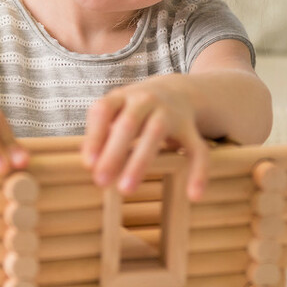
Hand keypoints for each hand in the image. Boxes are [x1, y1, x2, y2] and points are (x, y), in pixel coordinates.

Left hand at [81, 79, 209, 200]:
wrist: (176, 90)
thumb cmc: (135, 109)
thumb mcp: (115, 112)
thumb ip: (101, 133)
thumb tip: (89, 162)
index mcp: (123, 96)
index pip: (104, 110)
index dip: (95, 136)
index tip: (88, 164)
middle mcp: (146, 100)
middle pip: (128, 123)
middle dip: (114, 153)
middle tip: (100, 181)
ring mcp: (170, 113)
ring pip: (155, 134)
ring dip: (140, 162)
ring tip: (126, 190)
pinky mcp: (191, 129)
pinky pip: (197, 150)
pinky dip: (198, 172)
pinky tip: (194, 196)